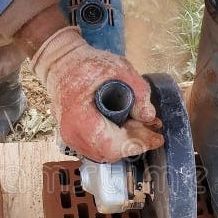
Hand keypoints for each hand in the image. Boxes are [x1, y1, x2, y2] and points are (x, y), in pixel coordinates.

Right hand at [32, 27, 163, 162]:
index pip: (110, 145)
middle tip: (152, 129)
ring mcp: (70, 138)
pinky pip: (97, 148)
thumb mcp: (119, 69)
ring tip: (140, 126)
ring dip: (125, 143)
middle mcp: (71, 133)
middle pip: (109, 152)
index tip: (156, 137)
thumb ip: (138, 92)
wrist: (61, 65)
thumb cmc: (86, 64)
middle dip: (134, 142)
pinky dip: (114, 142)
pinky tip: (125, 127)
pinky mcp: (73, 139)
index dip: (136, 144)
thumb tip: (149, 117)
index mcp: (79, 117)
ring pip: (104, 153)